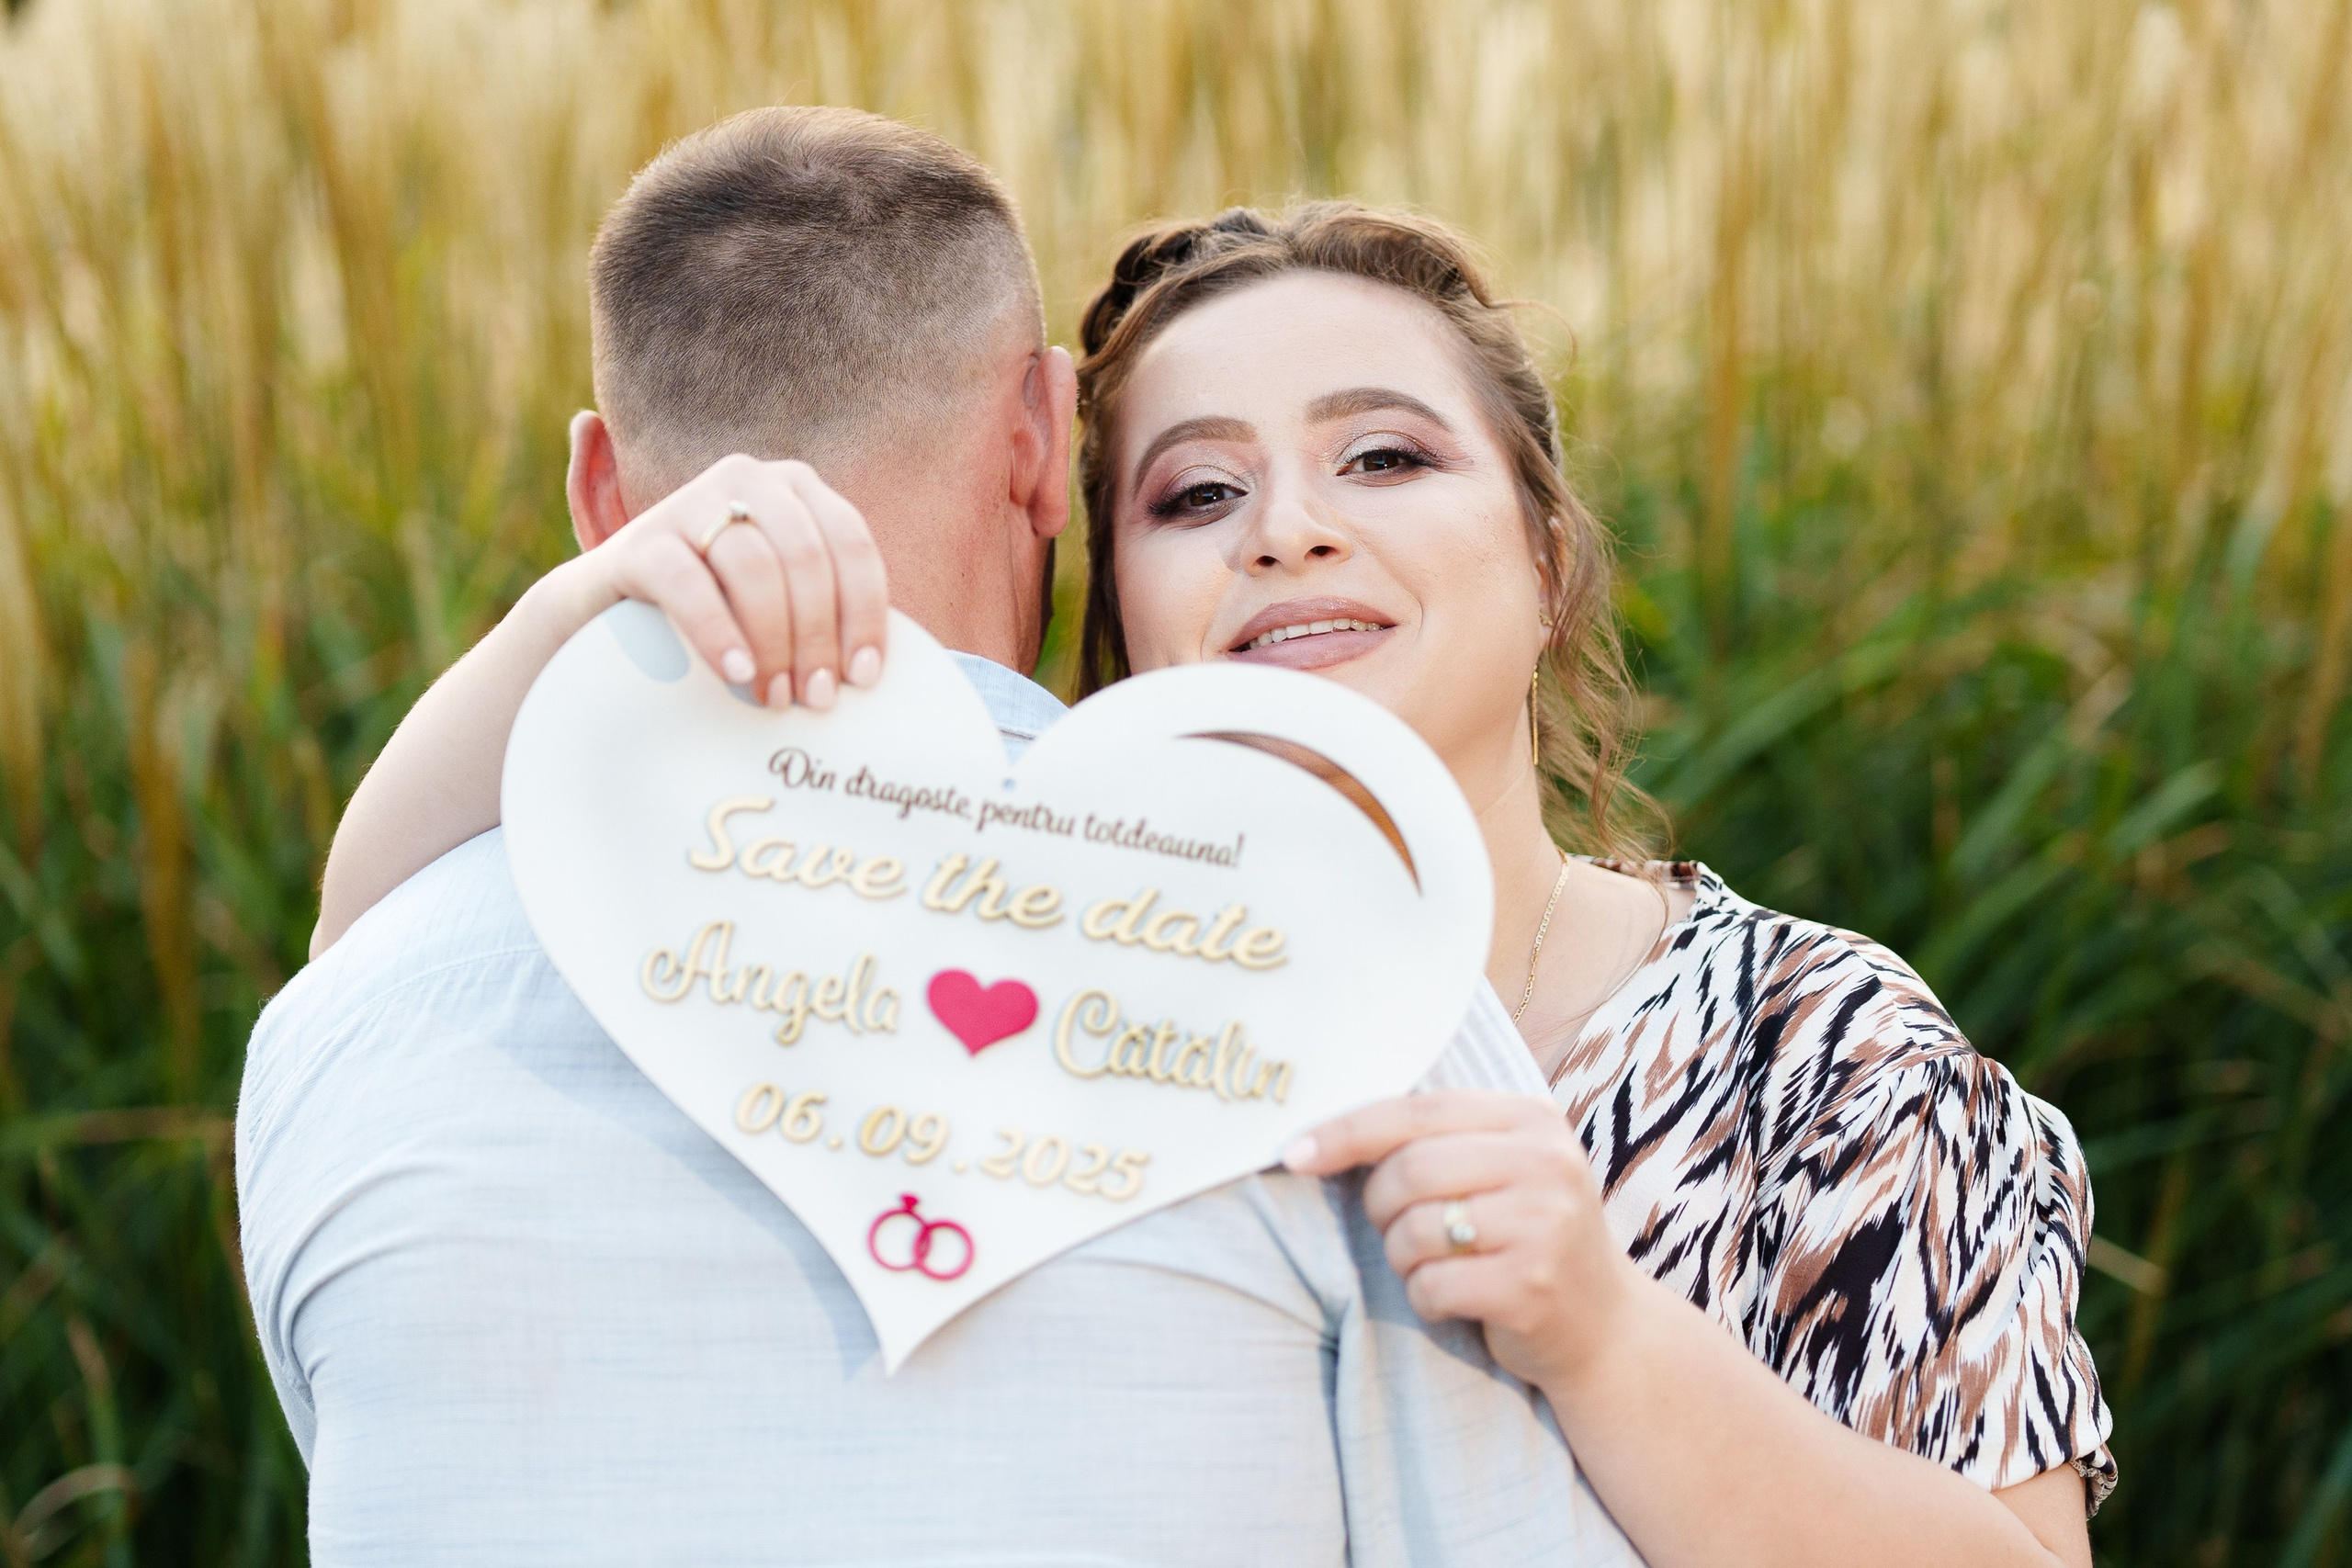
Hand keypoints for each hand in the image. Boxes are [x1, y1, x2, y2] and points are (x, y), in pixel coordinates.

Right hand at [580, 453, 888, 708]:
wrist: (608, 612)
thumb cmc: (718, 613)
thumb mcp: (780, 600)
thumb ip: (825, 612)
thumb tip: (874, 673)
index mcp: (798, 489)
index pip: (851, 545)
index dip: (865, 614)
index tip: (865, 678)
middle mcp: (749, 479)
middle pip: (807, 559)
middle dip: (819, 637)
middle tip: (815, 699)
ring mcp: (691, 501)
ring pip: (755, 568)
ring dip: (775, 642)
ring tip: (775, 696)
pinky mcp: (642, 539)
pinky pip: (689, 584)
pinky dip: (718, 631)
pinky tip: (735, 671)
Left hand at [1284, 1089, 1637, 1390]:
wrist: (1604, 1328)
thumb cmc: (1526, 1237)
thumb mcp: (1501, 1168)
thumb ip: (1438, 1139)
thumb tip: (1321, 1132)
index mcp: (1531, 1118)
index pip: (1417, 1110)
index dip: (1346, 1131)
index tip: (1292, 1153)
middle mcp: (1546, 1162)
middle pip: (1409, 1171)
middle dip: (1379, 1206)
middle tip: (1395, 1228)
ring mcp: (1544, 1225)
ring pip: (1413, 1230)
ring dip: (1402, 1258)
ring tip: (1435, 1264)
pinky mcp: (1531, 1286)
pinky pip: (1431, 1286)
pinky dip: (1423, 1298)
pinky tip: (1454, 1299)